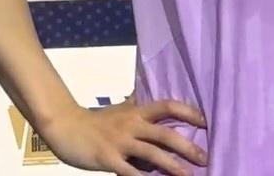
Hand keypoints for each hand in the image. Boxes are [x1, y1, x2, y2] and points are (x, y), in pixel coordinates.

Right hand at [39, 98, 208, 175]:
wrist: (68, 127)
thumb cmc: (98, 120)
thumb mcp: (121, 110)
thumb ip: (138, 109)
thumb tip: (154, 104)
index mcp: (138, 111)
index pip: (168, 106)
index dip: (188, 112)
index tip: (206, 121)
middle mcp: (133, 124)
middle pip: (165, 133)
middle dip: (187, 146)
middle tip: (205, 157)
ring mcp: (121, 142)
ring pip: (153, 154)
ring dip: (173, 166)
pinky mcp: (109, 159)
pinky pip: (130, 172)